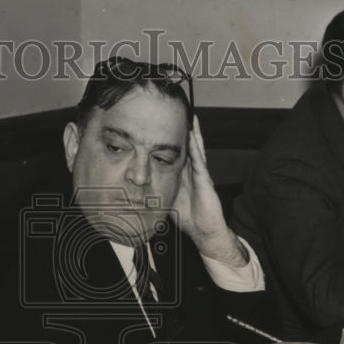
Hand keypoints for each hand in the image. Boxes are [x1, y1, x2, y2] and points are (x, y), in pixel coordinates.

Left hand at [172, 116, 246, 266]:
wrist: (204, 231)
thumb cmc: (188, 217)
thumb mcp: (167, 199)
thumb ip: (157, 190)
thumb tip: (138, 187)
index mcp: (183, 175)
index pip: (176, 152)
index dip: (172, 139)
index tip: (164, 125)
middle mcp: (192, 171)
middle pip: (188, 146)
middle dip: (185, 130)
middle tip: (181, 112)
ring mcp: (200, 174)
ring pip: (196, 149)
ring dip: (194, 133)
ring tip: (191, 117)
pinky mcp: (205, 180)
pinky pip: (199, 161)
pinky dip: (196, 147)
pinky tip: (193, 136)